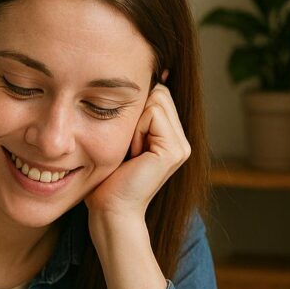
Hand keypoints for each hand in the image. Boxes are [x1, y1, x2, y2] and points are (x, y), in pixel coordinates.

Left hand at [85, 70, 191, 223]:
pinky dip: (136, 130)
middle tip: (128, 148)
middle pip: (159, 93)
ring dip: (134, 122)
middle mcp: (181, 142)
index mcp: (171, 139)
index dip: (135, 110)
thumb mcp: (121, 139)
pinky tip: (134, 155)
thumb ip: (134, 114)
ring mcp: (182, 146)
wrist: (111, 211)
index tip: (127, 142)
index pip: (157, 95)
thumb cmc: (107, 180)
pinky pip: (153, 113)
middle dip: (136, 114)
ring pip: (157, 99)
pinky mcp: (175, 150)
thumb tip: (143, 77)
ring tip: (131, 152)